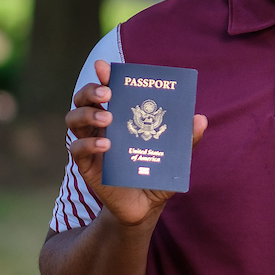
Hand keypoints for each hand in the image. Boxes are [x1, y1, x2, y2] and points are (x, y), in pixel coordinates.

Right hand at [66, 59, 207, 227]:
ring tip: (108, 117)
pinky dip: (89, 144)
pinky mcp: (86, 166)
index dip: (103, 76)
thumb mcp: (174, 156)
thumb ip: (186, 139)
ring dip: (88, 113)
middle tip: (107, 93)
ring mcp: (91, 144)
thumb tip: (201, 119)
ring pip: (73, 119)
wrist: (145, 207)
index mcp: (120, 116)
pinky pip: (77, 149)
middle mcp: (100, 126)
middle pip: (82, 99)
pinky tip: (106, 144)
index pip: (106, 90)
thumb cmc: (157, 174)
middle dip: (91, 90)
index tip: (105, 66)